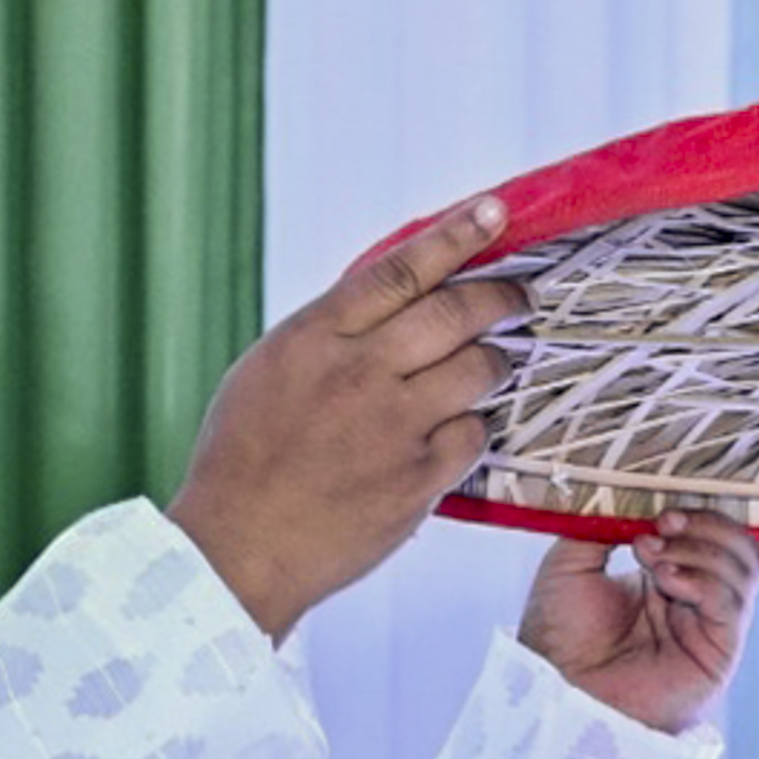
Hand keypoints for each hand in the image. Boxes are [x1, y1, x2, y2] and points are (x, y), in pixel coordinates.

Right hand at [167, 194, 528, 640]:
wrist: (239, 546)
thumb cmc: (243, 460)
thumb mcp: (270, 372)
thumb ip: (330, 335)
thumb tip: (384, 304)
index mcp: (315, 337)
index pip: (399, 270)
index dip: (455, 235)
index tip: (495, 211)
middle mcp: (360, 372)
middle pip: (455, 312)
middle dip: (500, 298)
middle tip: (519, 298)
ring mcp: (394, 425)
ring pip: (478, 369)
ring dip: (496, 362)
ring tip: (495, 365)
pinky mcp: (419, 477)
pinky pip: (474, 435)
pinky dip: (474, 428)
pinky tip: (462, 432)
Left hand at [521, 513, 758, 738]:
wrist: (557, 686)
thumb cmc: (559, 634)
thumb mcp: (572, 560)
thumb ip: (603, 522)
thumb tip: (633, 494)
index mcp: (669, 576)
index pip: (713, 533)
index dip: (696, 513)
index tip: (659, 512)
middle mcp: (696, 600)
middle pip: (740, 545)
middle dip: (705, 525)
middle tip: (660, 529)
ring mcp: (711, 627)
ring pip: (745, 566)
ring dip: (700, 550)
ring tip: (653, 561)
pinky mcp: (719, 653)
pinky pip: (733, 602)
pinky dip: (703, 580)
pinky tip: (666, 582)